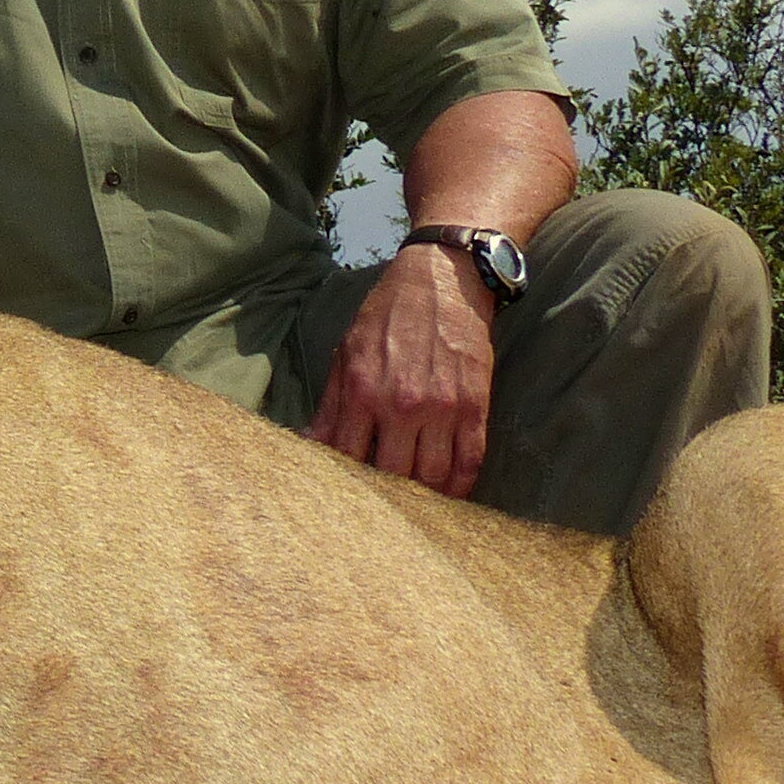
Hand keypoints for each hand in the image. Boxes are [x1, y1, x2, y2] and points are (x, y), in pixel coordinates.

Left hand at [305, 245, 497, 496]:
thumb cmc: (387, 314)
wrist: (442, 279)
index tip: (348, 492)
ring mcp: (442, 407)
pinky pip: (470, 460)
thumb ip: (331, 404)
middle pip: (394, 476)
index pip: (350, 458)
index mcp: (363, 391)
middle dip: (387, 495)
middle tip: (384, 503)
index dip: (348, 481)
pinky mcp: (475, 405)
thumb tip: (308, 444)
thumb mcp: (347, 352)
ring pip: (433, 476)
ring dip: (425, 496)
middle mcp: (402, 404)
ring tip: (415, 502)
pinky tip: (450, 492)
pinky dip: (461, 484)